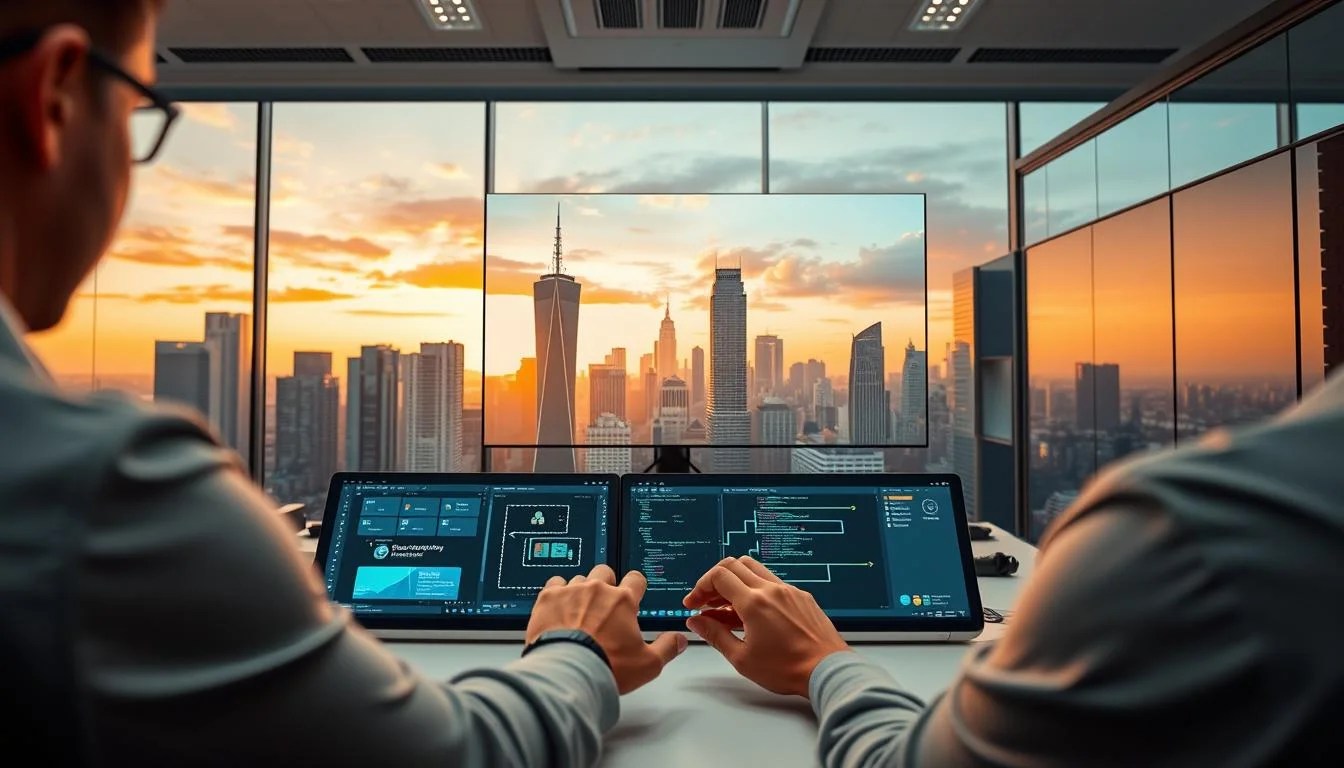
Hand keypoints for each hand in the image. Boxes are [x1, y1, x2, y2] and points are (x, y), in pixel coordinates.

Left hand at [527, 564, 686, 693]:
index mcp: (623, 601)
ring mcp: (571, 591)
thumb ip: (667, 648)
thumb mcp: (647, 664)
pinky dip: (558, 593)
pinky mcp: (548, 598)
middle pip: (605, 572)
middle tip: (603, 605)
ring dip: (581, 591)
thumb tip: (679, 640)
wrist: (567, 672)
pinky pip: (555, 583)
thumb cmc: (606, 667)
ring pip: (579, 579)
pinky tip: (558, 607)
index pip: (636, 579)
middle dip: (606, 585)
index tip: (632, 595)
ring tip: (578, 612)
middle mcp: (597, 589)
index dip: (635, 586)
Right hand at [683, 556, 849, 697]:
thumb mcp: (742, 658)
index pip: (718, 576)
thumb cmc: (788, 669)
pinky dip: (755, 589)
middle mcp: (772, 589)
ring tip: (726, 608)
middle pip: (734, 565)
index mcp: (754, 602)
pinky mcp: (801, 596)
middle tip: (705, 603)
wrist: (827, 670)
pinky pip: (772, 582)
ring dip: (735, 582)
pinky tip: (752, 613)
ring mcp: (788, 590)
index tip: (693, 603)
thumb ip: (715, 635)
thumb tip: (696, 621)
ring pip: (754, 569)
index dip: (700, 587)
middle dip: (714, 581)